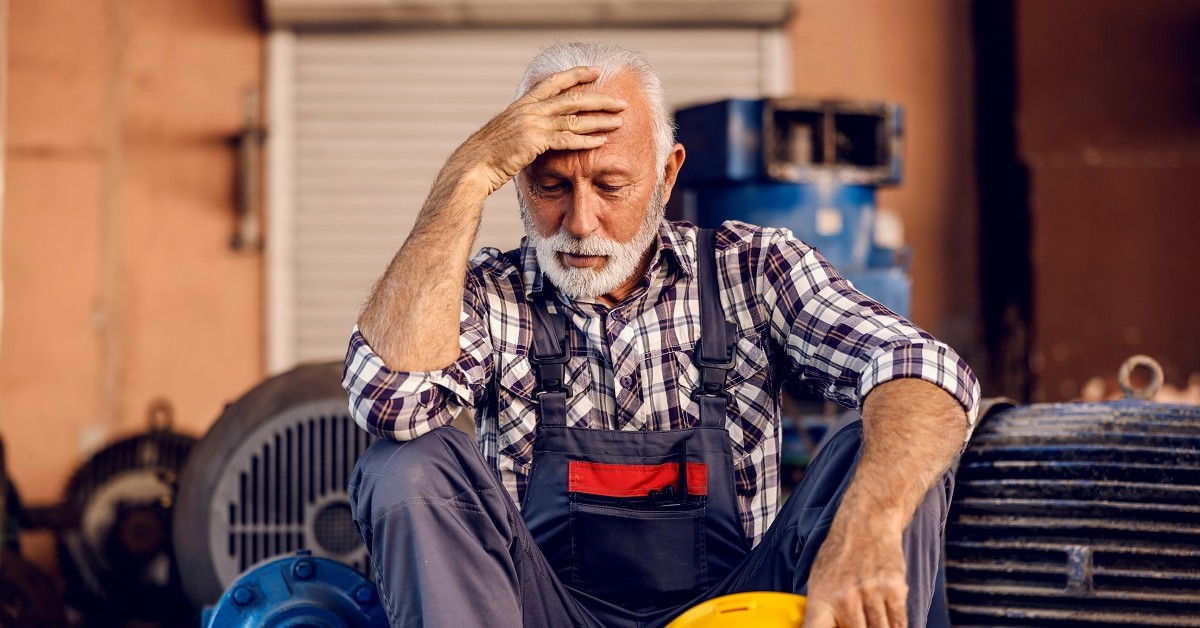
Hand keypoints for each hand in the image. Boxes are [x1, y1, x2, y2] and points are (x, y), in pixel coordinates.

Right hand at [454, 65, 626, 194]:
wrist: (474, 165)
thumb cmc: (489, 153)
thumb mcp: (507, 130)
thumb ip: (525, 124)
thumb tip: (538, 126)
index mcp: (524, 103)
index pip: (554, 81)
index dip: (576, 74)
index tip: (595, 71)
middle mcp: (530, 109)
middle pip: (573, 99)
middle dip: (600, 99)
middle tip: (620, 102)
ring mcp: (533, 124)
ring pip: (575, 119)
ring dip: (600, 120)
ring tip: (619, 121)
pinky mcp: (535, 141)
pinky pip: (567, 139)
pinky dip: (586, 140)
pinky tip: (601, 141)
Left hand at [802, 516, 908, 627]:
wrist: (866, 524)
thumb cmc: (840, 555)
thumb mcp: (819, 581)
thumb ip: (821, 611)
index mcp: (821, 598)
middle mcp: (845, 598)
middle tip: (860, 624)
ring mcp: (870, 593)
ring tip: (873, 620)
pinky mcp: (894, 589)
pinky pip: (899, 624)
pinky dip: (897, 627)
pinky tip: (890, 622)